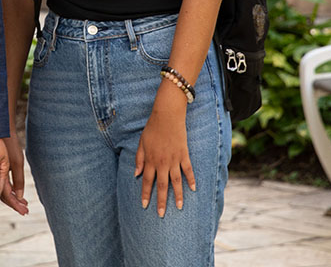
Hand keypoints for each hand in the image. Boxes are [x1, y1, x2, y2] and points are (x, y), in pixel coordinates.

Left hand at [134, 90, 194, 216]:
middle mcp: (162, 162)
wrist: (167, 115)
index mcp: (150, 160)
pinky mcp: (184, 155)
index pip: (147, 181)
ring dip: (177, 195)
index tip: (144, 206)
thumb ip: (139, 159)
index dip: (146, 194)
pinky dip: (191, 180)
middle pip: (161, 185)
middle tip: (161, 214)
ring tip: (179, 207)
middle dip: (160, 201)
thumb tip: (136, 174)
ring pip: (176, 181)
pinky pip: (188, 170)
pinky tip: (193, 189)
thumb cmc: (152, 128)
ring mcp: (174, 159)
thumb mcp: (141, 142)